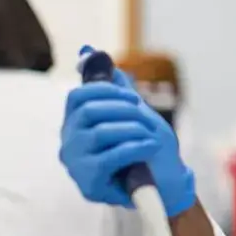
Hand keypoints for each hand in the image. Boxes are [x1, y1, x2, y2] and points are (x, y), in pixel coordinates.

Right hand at [60, 51, 195, 217]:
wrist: (165, 184)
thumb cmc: (148, 148)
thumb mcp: (134, 112)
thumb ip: (114, 87)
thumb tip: (91, 51)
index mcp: (76, 124)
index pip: (77, 97)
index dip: (104, 89)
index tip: (132, 96)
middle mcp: (70, 143)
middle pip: (88, 111)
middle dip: (122, 108)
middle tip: (144, 114)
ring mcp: (77, 164)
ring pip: (99, 133)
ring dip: (132, 128)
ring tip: (150, 134)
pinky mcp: (89, 183)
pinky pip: (109, 156)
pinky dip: (134, 147)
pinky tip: (150, 146)